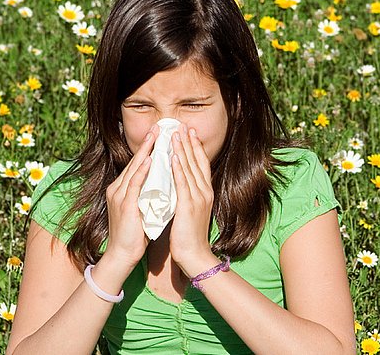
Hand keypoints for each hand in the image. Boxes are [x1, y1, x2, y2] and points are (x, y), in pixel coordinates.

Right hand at [103, 124, 157, 268]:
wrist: (122, 255)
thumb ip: (148, 194)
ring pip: (134, 168)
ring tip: (156, 136)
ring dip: (146, 151)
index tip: (161, 135)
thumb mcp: (142, 208)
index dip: (149, 149)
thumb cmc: (135, 234)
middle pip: (135, 161)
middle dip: (148, 144)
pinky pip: (134, 184)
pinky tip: (150, 159)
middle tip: (160, 127)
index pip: (138, 165)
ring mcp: (119, 195)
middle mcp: (118, 188)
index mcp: (123, 189)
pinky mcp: (124, 205)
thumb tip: (163, 183)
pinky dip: (142, 170)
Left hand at [169, 124, 217, 276]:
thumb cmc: (190, 235)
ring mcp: (197, 198)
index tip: (190, 132)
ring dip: (183, 150)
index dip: (196, 147)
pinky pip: (183, 183)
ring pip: (190, 168)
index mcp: (205, 192)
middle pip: (197, 162)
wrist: (194, 255)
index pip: (201, 164)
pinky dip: (179, 169)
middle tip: (183, 125)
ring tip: (176, 134)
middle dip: (189, 142)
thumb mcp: (191, 210)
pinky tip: (174, 157)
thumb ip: (188, 195)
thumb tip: (180, 182)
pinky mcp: (188, 206)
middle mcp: (204, 192)